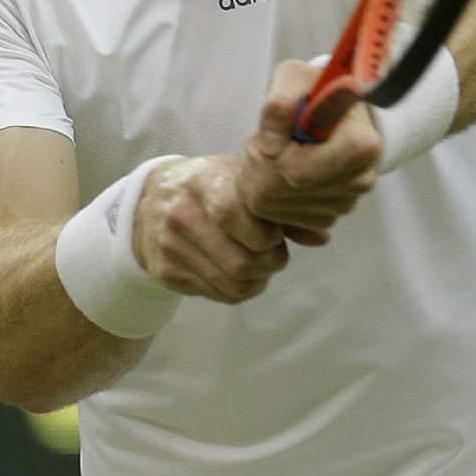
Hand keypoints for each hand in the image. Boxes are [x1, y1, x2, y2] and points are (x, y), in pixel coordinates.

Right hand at [132, 155, 289, 304]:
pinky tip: (238, 271)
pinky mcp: (166, 273)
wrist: (152, 199)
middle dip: (270, 263)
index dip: (266, 232)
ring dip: (258, 280)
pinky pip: (218, 295)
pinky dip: (239, 289)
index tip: (274, 230)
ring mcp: (171, 246)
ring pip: (233, 285)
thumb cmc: (208, 184)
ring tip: (259, 262)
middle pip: (242, 262)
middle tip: (273, 252)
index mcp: (204, 183)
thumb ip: (280, 207)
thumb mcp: (240, 180)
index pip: (236, 215)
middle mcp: (182, 215)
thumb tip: (323, 237)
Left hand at [237, 60, 380, 242]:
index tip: (270, 135)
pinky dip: (271, 197)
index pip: (300, 171)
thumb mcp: (295, 78)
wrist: (331, 114)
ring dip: (263, 180)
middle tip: (262, 142)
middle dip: (262, 167)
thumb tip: (275, 128)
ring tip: (273, 152)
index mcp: (361, 145)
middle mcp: (359, 180)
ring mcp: (344, 203)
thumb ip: (282, 96)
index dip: (275, 154)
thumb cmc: (315, 94)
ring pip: (279, 206)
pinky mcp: (327, 217)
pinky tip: (278, 171)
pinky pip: (283, 217)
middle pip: (286, 190)